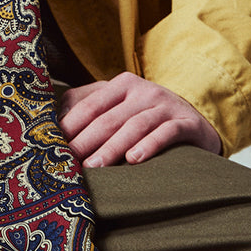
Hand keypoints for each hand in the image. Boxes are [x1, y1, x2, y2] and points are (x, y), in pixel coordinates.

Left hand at [58, 72, 221, 167]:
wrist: (197, 122)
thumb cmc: (147, 117)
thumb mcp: (120, 106)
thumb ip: (89, 105)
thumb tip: (55, 120)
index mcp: (122, 85)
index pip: (90, 104)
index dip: (71, 124)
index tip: (53, 145)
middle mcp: (143, 91)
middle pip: (109, 117)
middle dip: (87, 140)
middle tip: (69, 161)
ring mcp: (166, 106)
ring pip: (135, 126)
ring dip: (113, 147)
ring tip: (96, 166)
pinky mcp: (186, 123)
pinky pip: (166, 133)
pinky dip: (149, 145)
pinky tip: (135, 159)